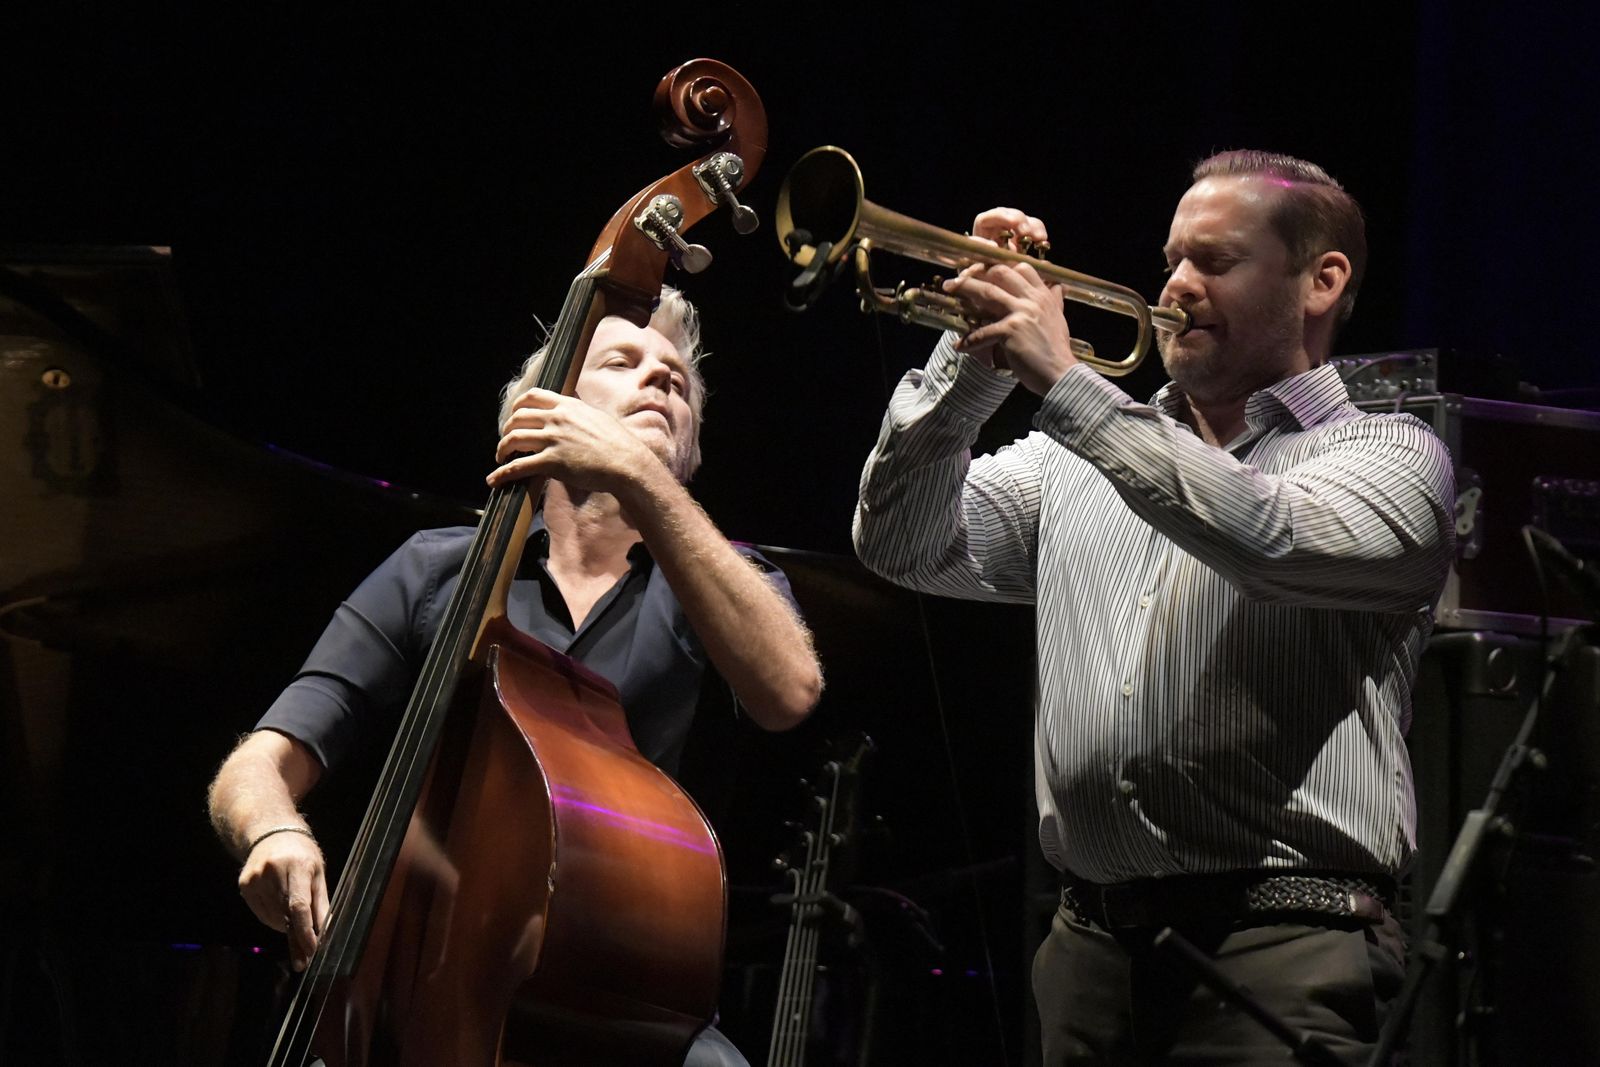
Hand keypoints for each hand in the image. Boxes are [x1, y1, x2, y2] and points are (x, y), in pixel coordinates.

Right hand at [238, 831, 327, 971]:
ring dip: (285, 927)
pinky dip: (273, 919)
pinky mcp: (244, 885)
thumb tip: (325, 933)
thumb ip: (321, 904)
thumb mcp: (318, 874)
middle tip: (304, 959)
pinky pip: (261, 913)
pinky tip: (280, 909)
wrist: (272, 833)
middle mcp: (273, 871)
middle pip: (285, 914)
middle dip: (296, 939)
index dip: (305, 931)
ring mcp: (256, 878)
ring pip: (272, 918)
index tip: (311, 950)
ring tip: (294, 921)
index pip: (299, 905)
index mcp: (298, 865)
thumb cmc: (302, 855)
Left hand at [487, 387, 661, 493]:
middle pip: (518, 418)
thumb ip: (579, 414)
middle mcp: (557, 419)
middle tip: (506, 441)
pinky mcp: (552, 462)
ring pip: (513, 440)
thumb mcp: (597, 418)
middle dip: (506, 430)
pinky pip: (518, 466)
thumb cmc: (619, 444)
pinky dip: (502, 474)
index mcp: (568, 406)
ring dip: (501, 450)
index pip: (532, 397)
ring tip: (500, 459)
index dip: (517, 406)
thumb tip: (573, 413)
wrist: (627, 463)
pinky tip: (494, 480)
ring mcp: (554, 440)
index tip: (513, 416)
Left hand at [944, 207, 1078, 395]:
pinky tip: (959, 346)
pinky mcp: (1011, 331)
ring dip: (966, 289)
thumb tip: (1058, 287)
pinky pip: (982, 332)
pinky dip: (969, 340)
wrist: (1061, 373)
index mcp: (1043, 295)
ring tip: (949, 288)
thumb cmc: (1057, 349)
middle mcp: (1033, 299)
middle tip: (960, 276)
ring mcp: (1022, 313)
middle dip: (977, 271)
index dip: (1000, 265)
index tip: (983, 268)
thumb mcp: (1059, 318)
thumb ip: (1054, 301)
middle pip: (1001, 273)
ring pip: (988, 294)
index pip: (1021, 268)